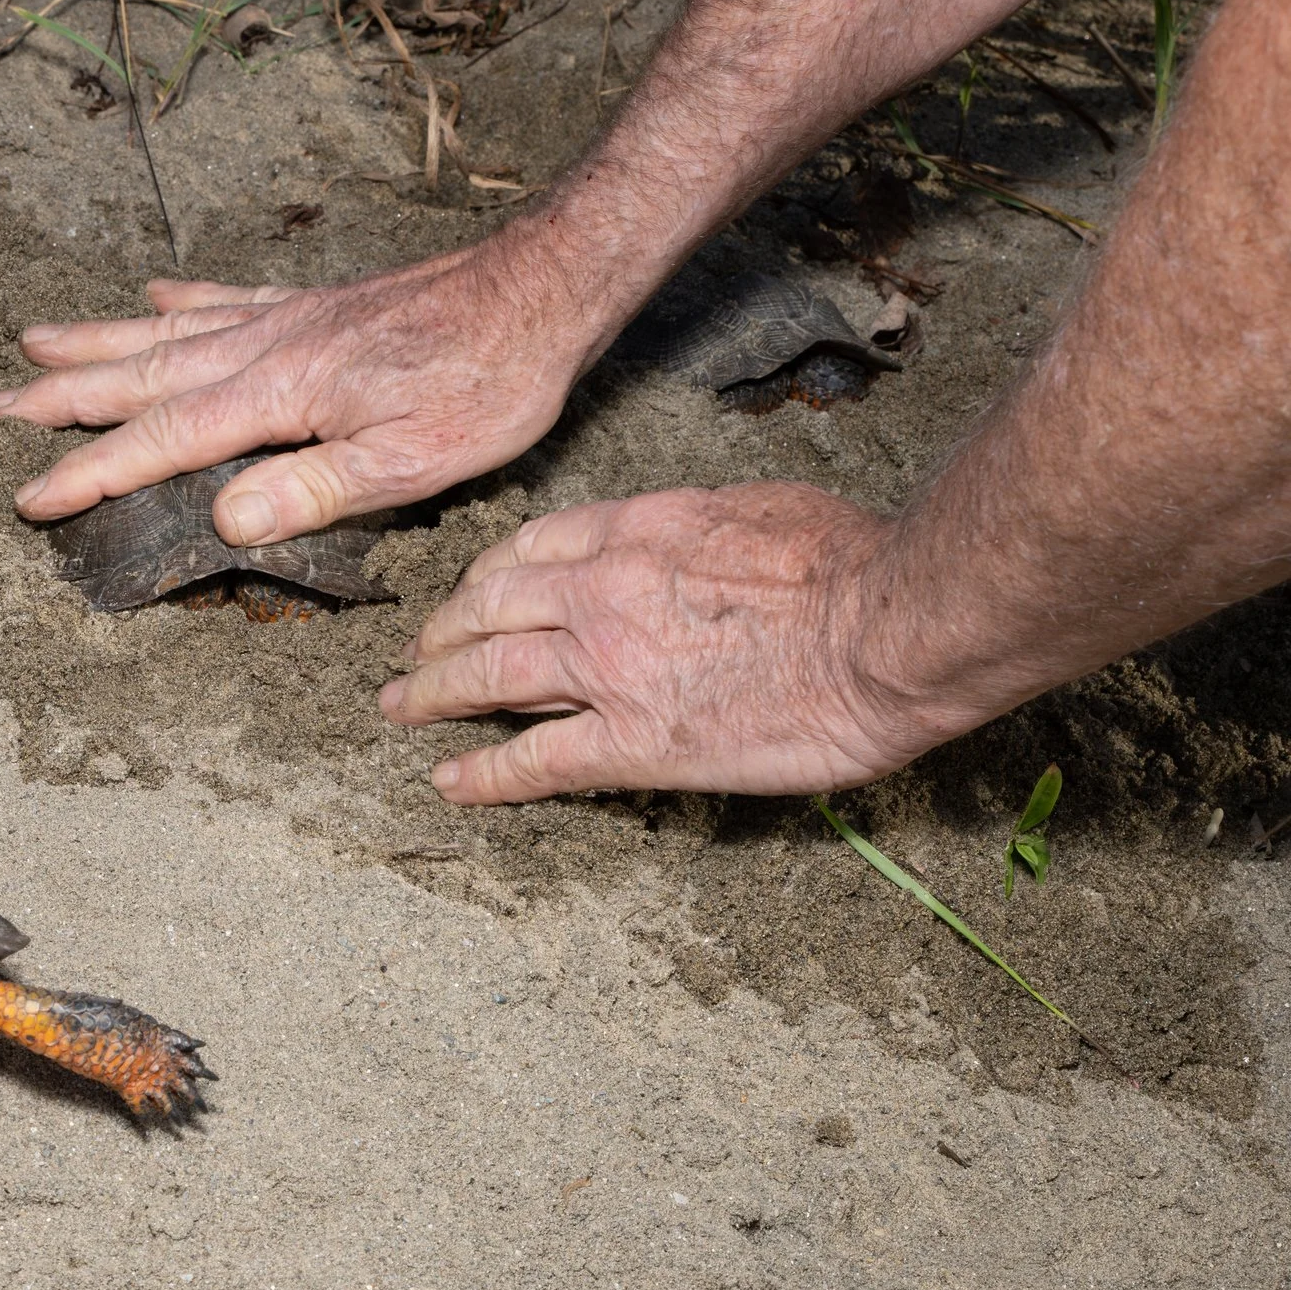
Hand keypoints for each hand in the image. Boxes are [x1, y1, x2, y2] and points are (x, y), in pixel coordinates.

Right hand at [0, 228, 616, 545]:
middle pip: (142, 376)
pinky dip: (181, 299)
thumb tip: (227, 521)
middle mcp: (266, 348)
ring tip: (34, 340)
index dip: (91, 472)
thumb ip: (315, 491)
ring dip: (98, 342)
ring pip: (167, 332)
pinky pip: (226, 298)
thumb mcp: (411, 462)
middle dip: (64, 396)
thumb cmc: (485, 384)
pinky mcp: (317, 304)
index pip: (163, 442)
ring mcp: (287, 319)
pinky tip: (154, 293)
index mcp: (278, 396)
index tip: (30, 496)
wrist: (539, 291)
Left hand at [379, 483, 951, 801]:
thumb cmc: (853, 564)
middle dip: (439, 631)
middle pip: (487, 609)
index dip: (486, 576)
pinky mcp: (632, 742)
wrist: (890, 627)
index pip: (529, 549)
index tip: (472, 592)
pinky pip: (533, 762)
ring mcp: (606, 668)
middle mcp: (599, 592)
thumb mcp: (760, 506)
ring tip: (400, 707)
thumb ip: (701, 523)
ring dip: (432, 693)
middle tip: (413, 651)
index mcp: (634, 530)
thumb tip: (695, 535)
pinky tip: (449, 783)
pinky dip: (481, 774)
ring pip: (487, 677)